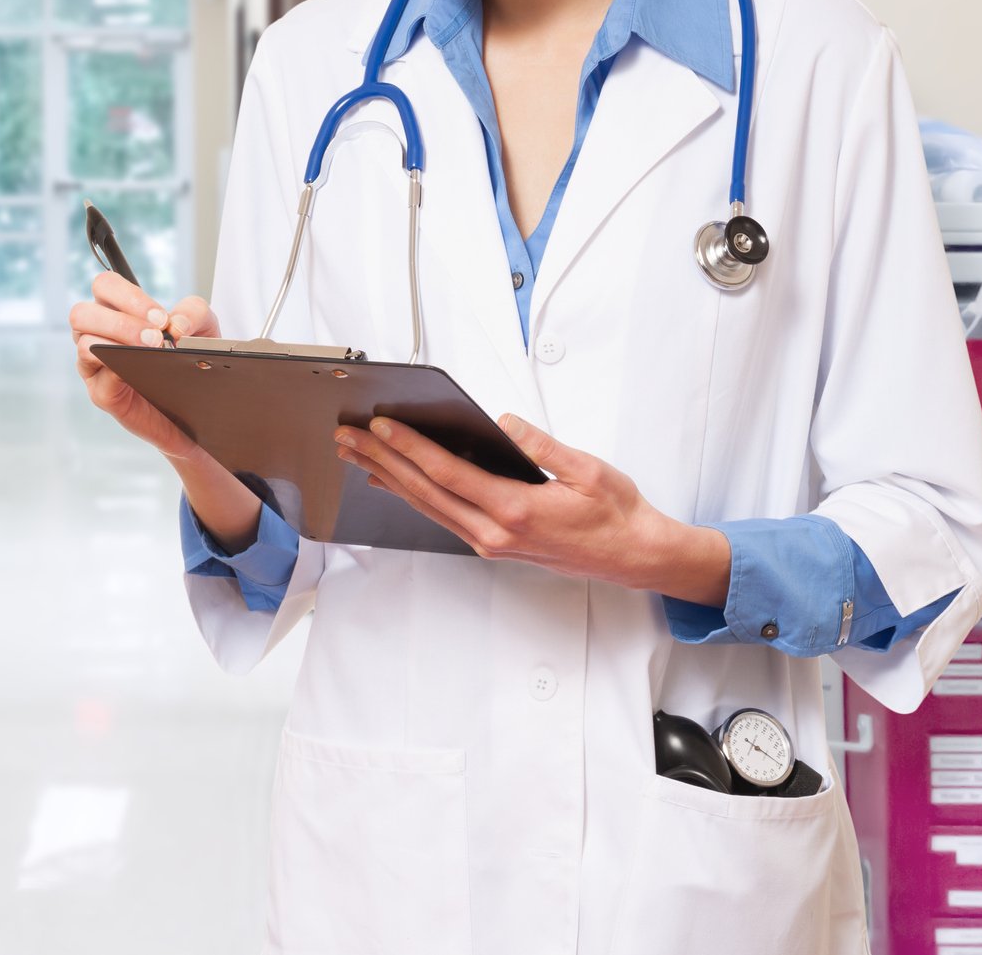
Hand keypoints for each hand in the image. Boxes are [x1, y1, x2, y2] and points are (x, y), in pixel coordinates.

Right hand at [69, 274, 219, 457]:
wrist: (199, 403)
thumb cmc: (191, 359)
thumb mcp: (204, 328)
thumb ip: (194, 312)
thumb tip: (175, 323)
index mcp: (116, 311)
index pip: (105, 287)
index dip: (129, 296)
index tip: (160, 318)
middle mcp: (98, 334)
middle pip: (81, 313)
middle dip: (120, 322)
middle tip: (155, 337)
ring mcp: (95, 364)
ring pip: (84, 344)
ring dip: (119, 343)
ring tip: (153, 351)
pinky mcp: (101, 392)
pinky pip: (98, 378)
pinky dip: (117, 372)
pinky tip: (140, 372)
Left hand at [332, 414, 728, 602]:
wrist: (633, 557)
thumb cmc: (615, 515)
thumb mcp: (587, 471)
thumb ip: (541, 446)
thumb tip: (504, 424)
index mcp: (515, 510)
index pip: (448, 473)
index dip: (410, 448)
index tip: (380, 428)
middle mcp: (495, 531)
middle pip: (425, 491)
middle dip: (381, 461)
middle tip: (348, 438)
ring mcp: (491, 542)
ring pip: (428, 506)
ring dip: (389, 478)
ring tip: (357, 456)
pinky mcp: (493, 544)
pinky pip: (442, 516)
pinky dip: (414, 495)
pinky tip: (394, 482)